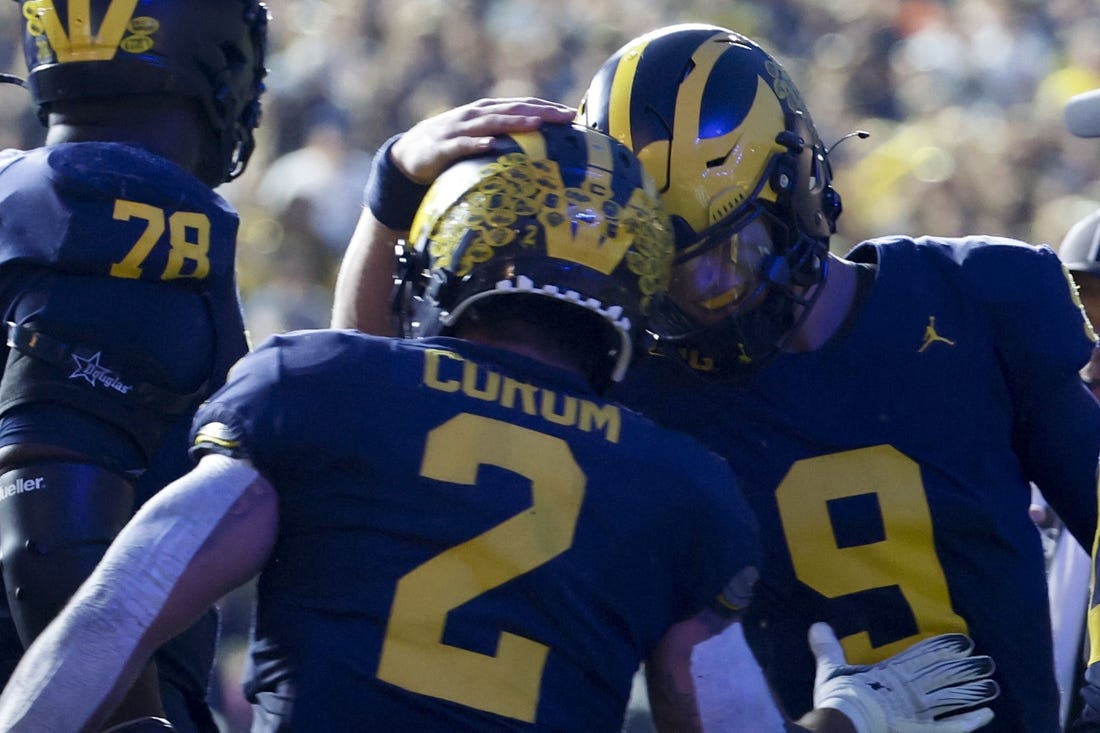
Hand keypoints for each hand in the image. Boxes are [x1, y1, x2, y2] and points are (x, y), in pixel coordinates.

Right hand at [391, 97, 575, 183]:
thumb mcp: (479, 138)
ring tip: (537, 125)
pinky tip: (491, 145)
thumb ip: (504, 140)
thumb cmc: (452, 147)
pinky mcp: (443, 148)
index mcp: (487, 112)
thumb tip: (538, 150)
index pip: (522, 105)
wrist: (409, 154)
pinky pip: (462, 145)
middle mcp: (476, 115)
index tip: (572, 114)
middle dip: (540, 112)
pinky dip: (476, 143)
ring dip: (514, 123)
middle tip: (566, 116)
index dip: (546, 107)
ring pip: (491, 123)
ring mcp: (459, 129)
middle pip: (513, 110)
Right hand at [809, 623, 998, 732]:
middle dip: (964, 667)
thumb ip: (827, 649)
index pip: (922, 656)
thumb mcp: (830, 671)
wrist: (846, 726)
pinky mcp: (924, 729)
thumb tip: (817, 624)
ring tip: (991, 682)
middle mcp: (911, 688)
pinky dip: (971, 720)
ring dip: (972, 689)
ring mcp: (921, 710)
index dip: (943, 649)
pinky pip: (953, 725)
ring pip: (952, 695)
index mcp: (891, 673)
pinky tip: (987, 714)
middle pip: (943, 674)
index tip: (964, 642)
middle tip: (986, 660)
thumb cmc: (839, 700)